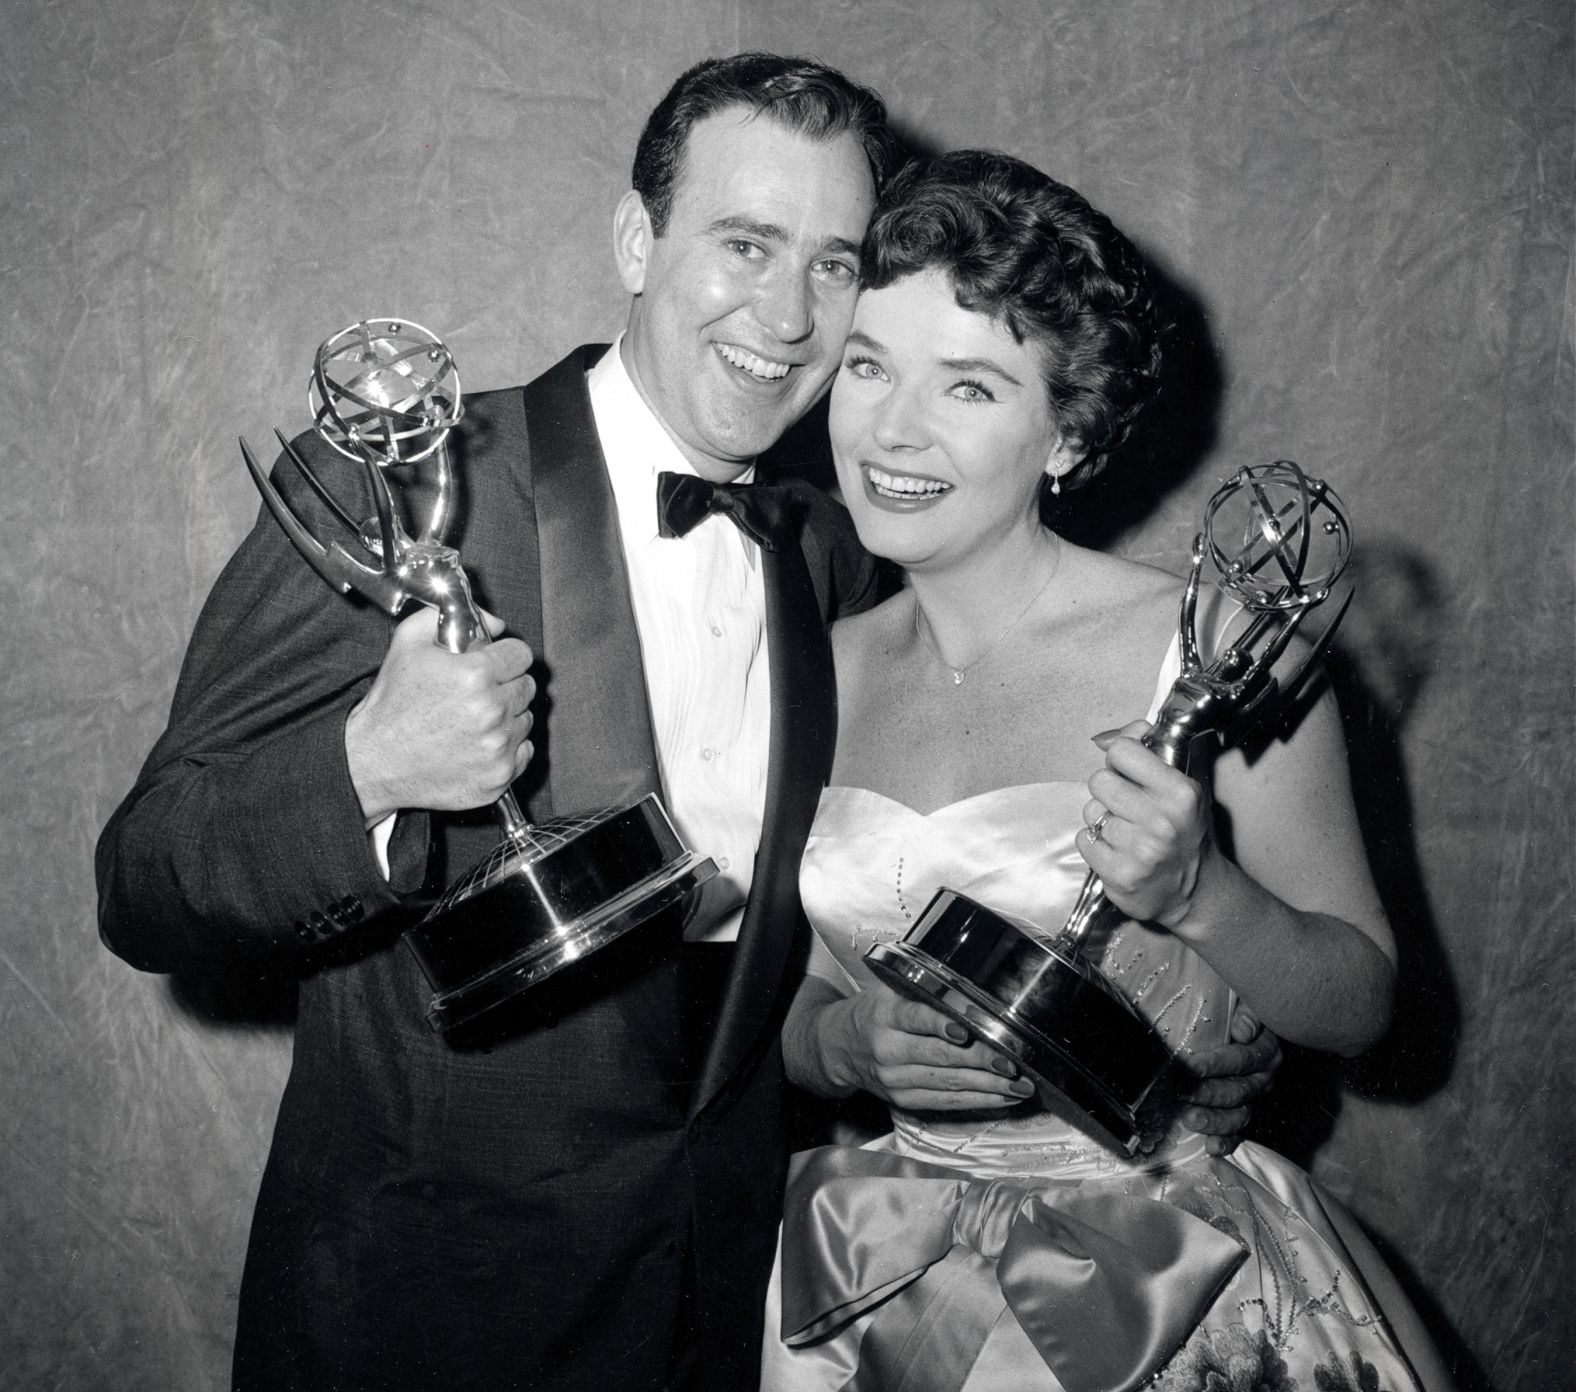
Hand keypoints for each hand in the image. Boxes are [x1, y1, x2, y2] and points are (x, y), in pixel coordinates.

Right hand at [345, 607, 534, 824]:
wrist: (375, 760)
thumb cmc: (391, 704)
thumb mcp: (409, 642)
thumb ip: (451, 617)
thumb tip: (494, 622)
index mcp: (476, 675)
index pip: (521, 654)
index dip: (505, 656)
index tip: (494, 664)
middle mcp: (492, 711)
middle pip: (527, 686)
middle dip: (506, 685)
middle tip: (478, 693)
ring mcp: (498, 746)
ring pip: (526, 719)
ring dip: (507, 716)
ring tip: (473, 720)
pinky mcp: (499, 775)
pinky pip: (524, 751)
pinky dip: (508, 747)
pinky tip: (478, 743)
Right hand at [828, 986, 1034, 1111]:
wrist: (839, 1047)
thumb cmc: (873, 1012)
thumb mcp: (889, 991)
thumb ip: (925, 992)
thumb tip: (977, 993)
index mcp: (884, 1015)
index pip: (915, 1018)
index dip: (940, 1025)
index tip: (966, 1031)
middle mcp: (888, 1049)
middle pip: (939, 1057)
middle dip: (981, 1061)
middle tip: (1013, 1064)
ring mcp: (895, 1079)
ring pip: (948, 1084)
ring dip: (989, 1087)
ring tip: (1020, 1086)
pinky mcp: (904, 1100)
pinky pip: (945, 1103)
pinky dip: (978, 1101)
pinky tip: (1002, 1098)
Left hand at [1079, 720, 1211, 928]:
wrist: (1195, 892)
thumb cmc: (1186, 832)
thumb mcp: (1182, 785)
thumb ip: (1149, 751)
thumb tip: (1104, 738)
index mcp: (1180, 792)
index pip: (1122, 750)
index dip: (1121, 760)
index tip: (1131, 773)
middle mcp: (1161, 820)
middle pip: (1099, 780)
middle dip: (1109, 792)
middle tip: (1129, 807)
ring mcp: (1139, 850)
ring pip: (1091, 812)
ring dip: (1104, 821)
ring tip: (1128, 833)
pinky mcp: (1119, 875)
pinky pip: (1084, 840)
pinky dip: (1096, 844)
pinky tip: (1118, 851)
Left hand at [1179, 1007, 1280, 1155]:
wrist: (1241, 1024)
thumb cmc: (1236, 1007)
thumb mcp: (1244, 999)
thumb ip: (1248, 1010)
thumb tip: (1243, 1029)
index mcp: (1266, 1049)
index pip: (1243, 1059)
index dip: (1217, 1063)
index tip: (1191, 1066)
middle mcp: (1264, 1077)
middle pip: (1239, 1089)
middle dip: (1209, 1093)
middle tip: (1181, 1092)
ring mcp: (1255, 1098)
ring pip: (1240, 1115)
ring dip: (1215, 1120)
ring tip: (1190, 1120)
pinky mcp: (1244, 1113)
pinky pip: (1239, 1132)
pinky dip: (1226, 1141)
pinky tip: (1210, 1147)